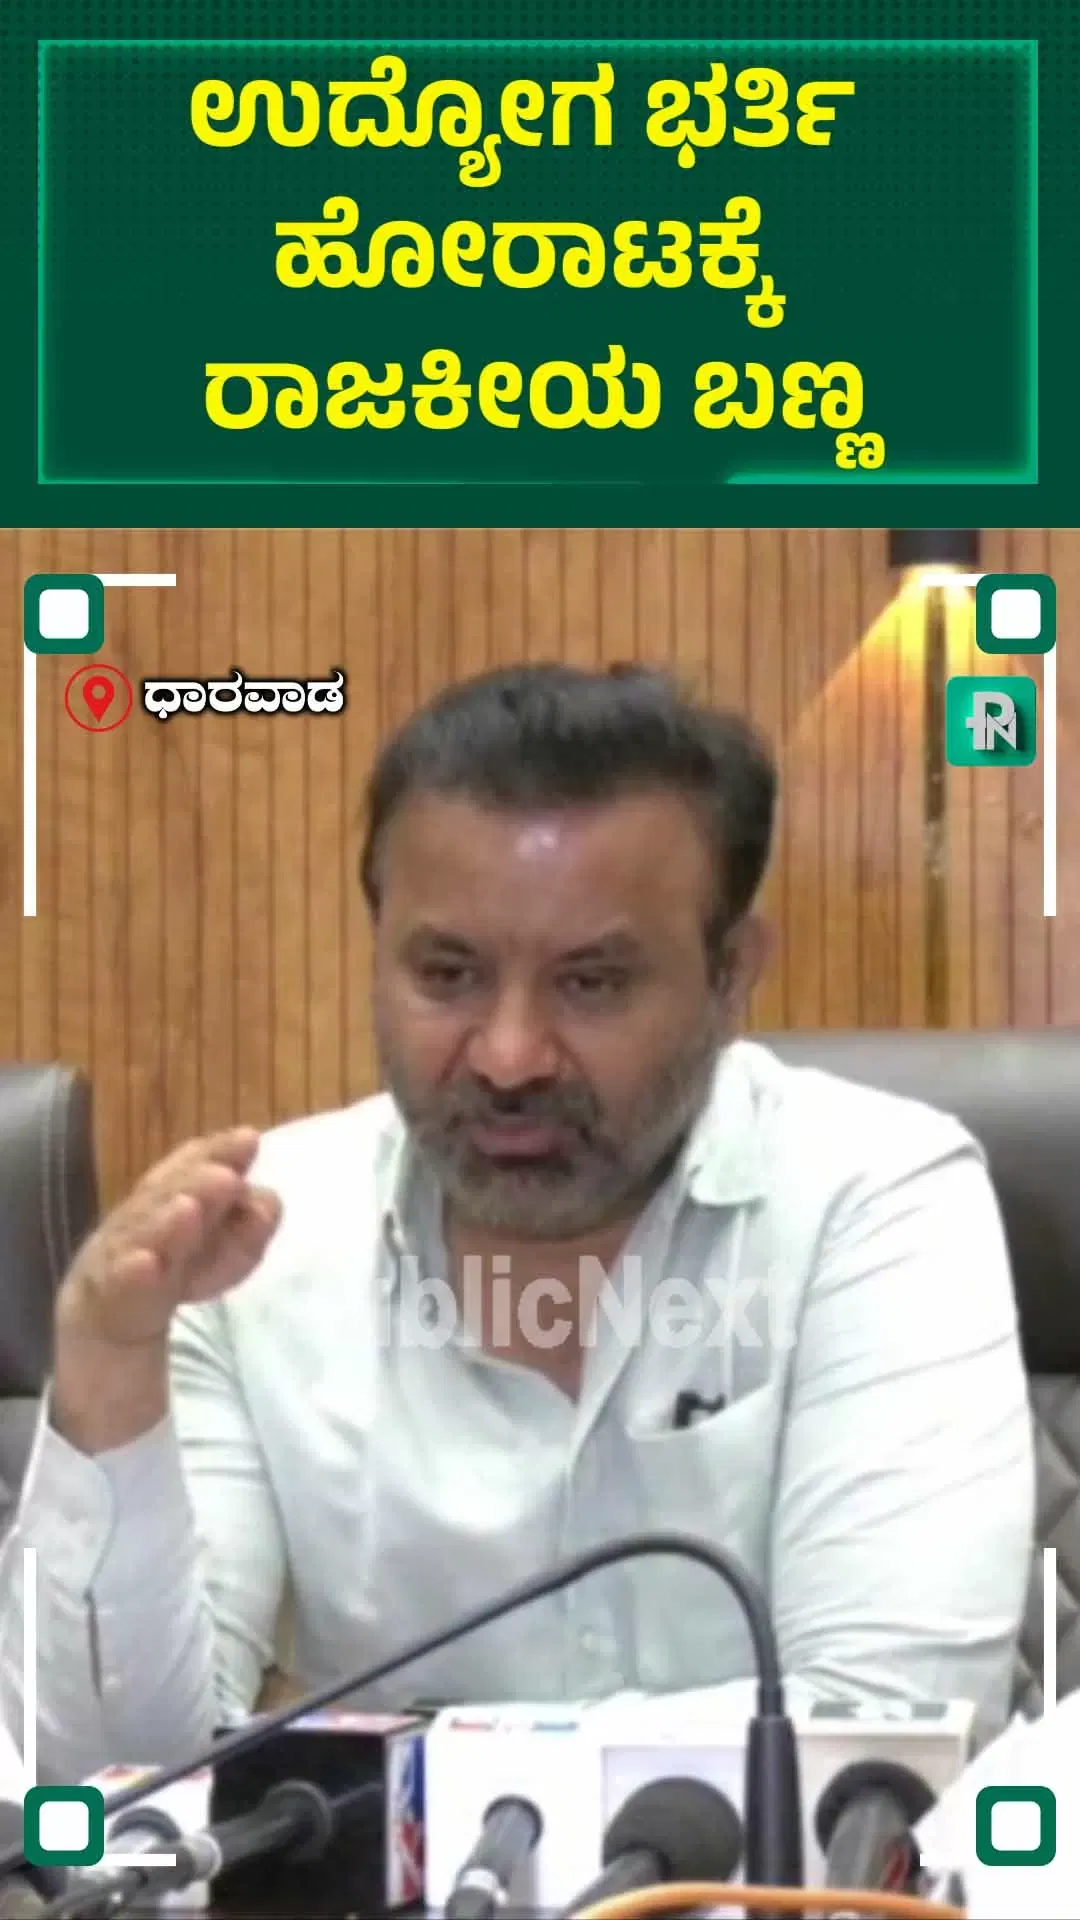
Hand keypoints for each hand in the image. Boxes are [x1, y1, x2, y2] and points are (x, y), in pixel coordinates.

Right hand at [58, 1127, 282, 1349]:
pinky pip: (119, 1283)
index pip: (192, 1165)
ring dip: (166, 1223)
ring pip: (142, 1235)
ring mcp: (122, 1251)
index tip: (248, 1140)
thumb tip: (264, 1211)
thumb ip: (251, 1222)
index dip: (218, 1151)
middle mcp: (145, 1213)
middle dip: (196, 1183)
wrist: (111, 1310)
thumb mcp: (228, 1246)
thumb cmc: (179, 1264)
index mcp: (172, 1192)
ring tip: (188, 1209)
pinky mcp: (109, 1292)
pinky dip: (132, 1274)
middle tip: (227, 1177)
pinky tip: (148, 1264)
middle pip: (167, 1194)